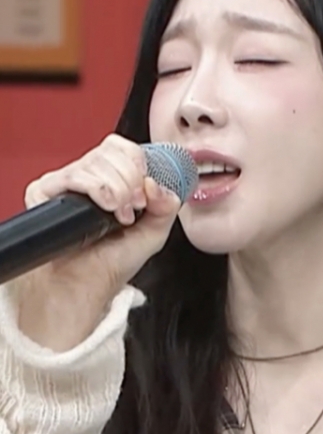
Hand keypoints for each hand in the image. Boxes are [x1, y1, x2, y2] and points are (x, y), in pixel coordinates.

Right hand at [11, 134, 181, 350]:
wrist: (86, 285)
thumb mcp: (155, 232)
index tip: (146, 193)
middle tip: (133, 208)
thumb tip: (157, 183)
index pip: (124, 148)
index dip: (139, 165)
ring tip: (120, 215)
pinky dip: (97, 190)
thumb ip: (168, 205)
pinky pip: (74, 176)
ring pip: (96, 162)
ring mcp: (66, 183)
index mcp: (113, 178)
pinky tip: (105, 211)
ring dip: (118, 189)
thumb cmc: (114, 261)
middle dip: (131, 180)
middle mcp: (88, 177)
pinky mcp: (44, 192)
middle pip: (112, 151)